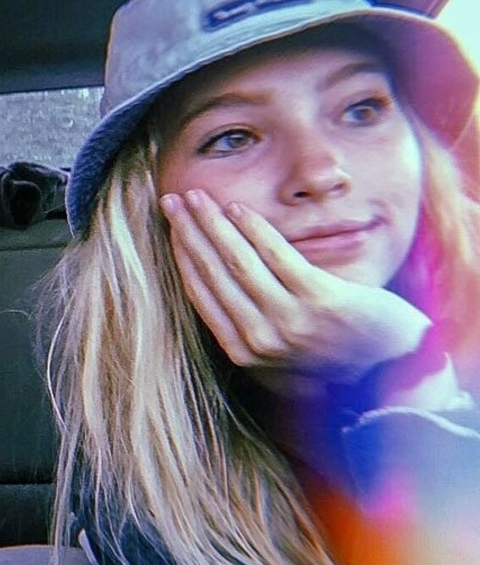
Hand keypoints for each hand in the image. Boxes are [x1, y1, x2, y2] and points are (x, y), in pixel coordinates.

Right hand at [160, 190, 430, 383]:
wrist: (393, 367)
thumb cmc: (334, 353)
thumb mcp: (281, 351)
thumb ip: (247, 324)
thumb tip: (210, 283)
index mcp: (243, 351)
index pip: (201, 293)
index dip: (182, 255)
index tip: (173, 226)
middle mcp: (260, 339)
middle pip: (213, 274)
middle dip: (188, 232)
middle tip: (172, 201)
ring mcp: (289, 321)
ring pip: (238, 263)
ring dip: (212, 224)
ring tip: (197, 197)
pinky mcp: (319, 300)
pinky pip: (277, 257)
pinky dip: (254, 230)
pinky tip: (238, 209)